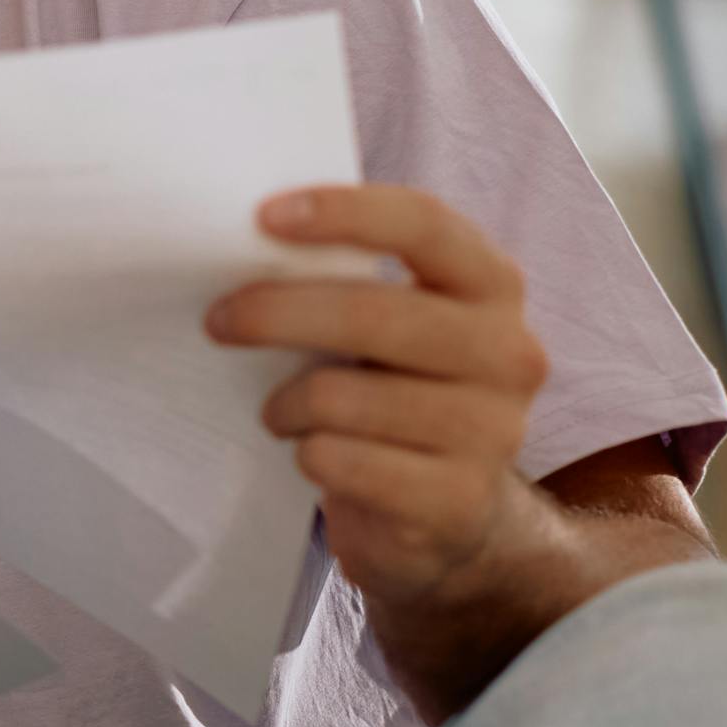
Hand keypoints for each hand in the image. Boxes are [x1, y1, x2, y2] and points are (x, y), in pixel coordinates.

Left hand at [211, 185, 552, 609]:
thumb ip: (347, 280)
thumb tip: (239, 241)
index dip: (343, 212)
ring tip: (278, 412)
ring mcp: (494, 430)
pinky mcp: (458, 499)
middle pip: (374, 314)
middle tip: (218, 322)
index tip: (263, 217)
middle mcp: (508, 351)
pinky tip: (313, 454)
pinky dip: (308, 454)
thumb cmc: (397, 392)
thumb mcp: (391, 326)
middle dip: (277, 313)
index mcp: (490, 285)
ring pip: (344, 397)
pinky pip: (342, 462)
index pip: (424, 224)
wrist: (453, 514)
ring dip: (285, 403)